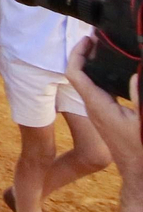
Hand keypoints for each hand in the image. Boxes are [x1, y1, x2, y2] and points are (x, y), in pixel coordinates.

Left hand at [67, 37, 142, 211]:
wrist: (138, 174)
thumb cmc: (140, 149)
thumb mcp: (141, 122)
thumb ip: (138, 96)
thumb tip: (134, 74)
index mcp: (97, 104)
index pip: (75, 73)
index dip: (77, 53)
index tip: (88, 39)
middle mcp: (93, 105)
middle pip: (80, 73)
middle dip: (85, 53)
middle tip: (98, 37)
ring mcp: (99, 111)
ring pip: (89, 81)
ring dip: (94, 64)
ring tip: (106, 48)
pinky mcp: (106, 115)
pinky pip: (98, 89)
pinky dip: (103, 76)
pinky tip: (117, 71)